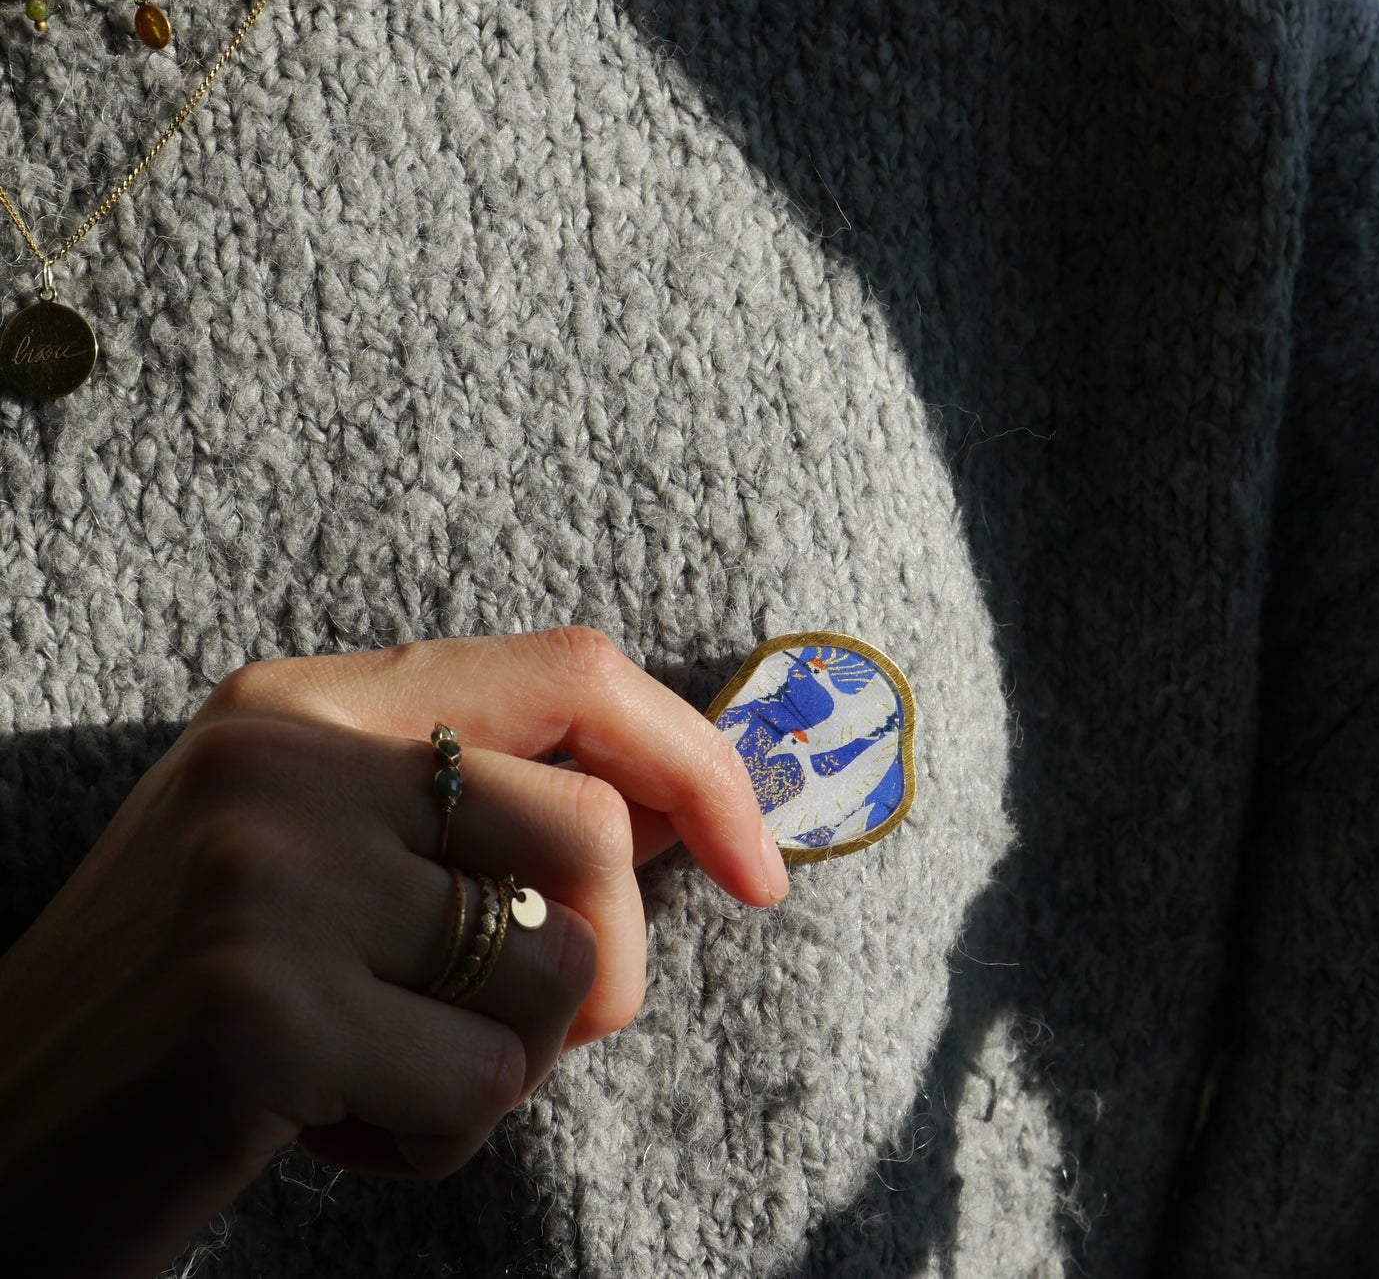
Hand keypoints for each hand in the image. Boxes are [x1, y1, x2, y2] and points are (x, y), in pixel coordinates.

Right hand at [0, 626, 787, 1278]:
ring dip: (505, 1067)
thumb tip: (677, 813)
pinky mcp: (253, 1016)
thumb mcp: (307, 862)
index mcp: (302, 701)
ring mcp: (262, 877)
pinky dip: (437, 1144)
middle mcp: (281, 757)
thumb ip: (461, 808)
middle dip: (605, 969)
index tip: (761, 866)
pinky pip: (484, 1090)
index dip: (697, 761)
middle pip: (591, 829)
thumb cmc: (183, 1016)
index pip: (573, 668)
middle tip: (505, 1038)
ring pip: (560, 969)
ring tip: (380, 1077)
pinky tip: (324, 1134)